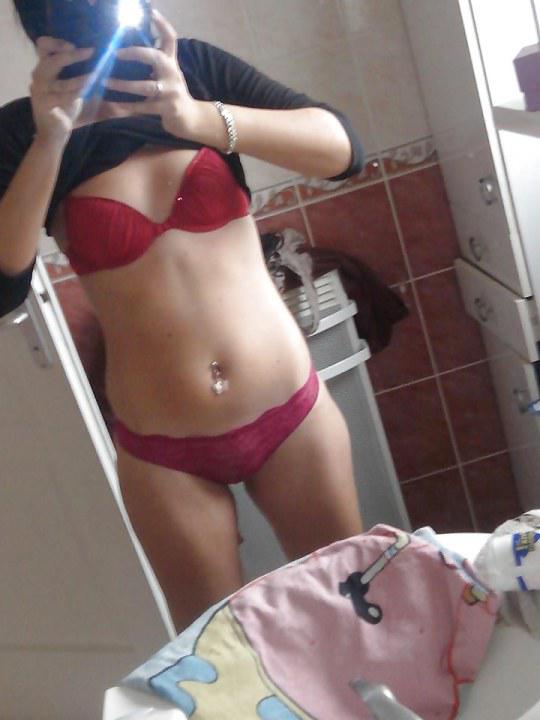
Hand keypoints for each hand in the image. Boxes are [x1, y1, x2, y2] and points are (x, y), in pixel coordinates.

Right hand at [31, 37, 94, 144]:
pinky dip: (76, 92)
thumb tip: (100, 61)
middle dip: (72, 55)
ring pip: (59, 80)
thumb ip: (77, 73)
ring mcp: (39, 91)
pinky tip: (89, 91)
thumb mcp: (72, 88)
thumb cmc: (64, 109)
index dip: (57, 42)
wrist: (54, 134)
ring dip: (80, 77)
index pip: (43, 45)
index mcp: (44, 69)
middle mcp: (38, 77)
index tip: (74, 46)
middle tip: (91, 53)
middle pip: (50, 59)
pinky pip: (62, 96)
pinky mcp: (43, 105)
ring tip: (96, 75)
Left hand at [100, 8, 201, 137]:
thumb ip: (153, 62)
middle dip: (134, 53)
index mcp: (171, 62)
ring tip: (106, 82)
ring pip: (145, 86)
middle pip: (154, 56)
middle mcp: (172, 73)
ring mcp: (171, 91)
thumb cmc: (171, 93)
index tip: (150, 11)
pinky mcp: (168, 108)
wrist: (189, 118)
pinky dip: (129, 106)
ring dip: (124, 85)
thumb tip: (126, 48)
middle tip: (114, 53)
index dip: (161, 23)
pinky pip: (144, 107)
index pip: (169, 38)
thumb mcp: (166, 74)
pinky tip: (115, 104)